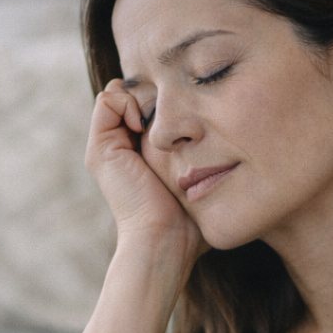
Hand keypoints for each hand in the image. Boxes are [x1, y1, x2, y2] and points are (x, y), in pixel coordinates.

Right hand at [85, 80, 204, 265]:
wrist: (164, 237)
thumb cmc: (190, 219)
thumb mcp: (201, 180)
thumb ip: (205, 160)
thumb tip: (230, 139)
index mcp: (143, 153)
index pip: (152, 108)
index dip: (169, 102)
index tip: (188, 114)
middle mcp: (123, 147)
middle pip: (136, 97)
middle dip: (157, 96)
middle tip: (175, 111)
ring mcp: (109, 146)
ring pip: (121, 94)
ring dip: (142, 97)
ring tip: (158, 120)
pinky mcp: (101, 147)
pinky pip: (108, 100)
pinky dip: (127, 101)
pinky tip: (144, 123)